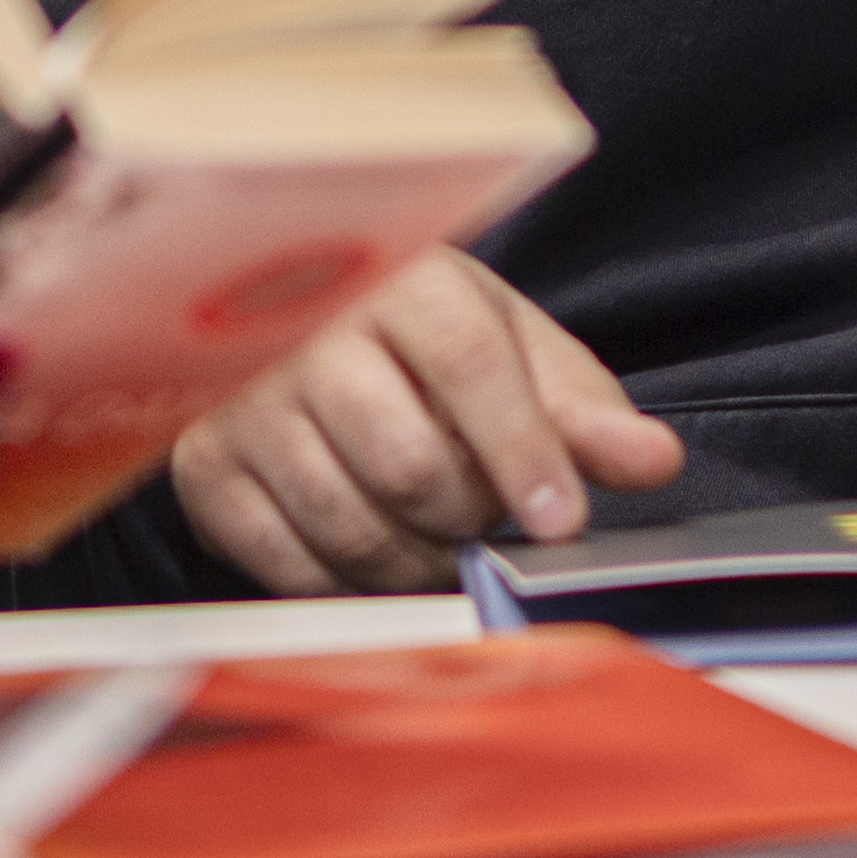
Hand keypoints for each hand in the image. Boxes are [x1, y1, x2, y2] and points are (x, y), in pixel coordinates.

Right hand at [164, 257, 679, 594]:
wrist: (280, 318)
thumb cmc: (413, 330)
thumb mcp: (507, 343)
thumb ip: (580, 407)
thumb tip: (653, 461)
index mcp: (396, 276)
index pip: (468, 364)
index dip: (522, 450)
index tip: (561, 520)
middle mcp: (304, 332)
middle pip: (409, 464)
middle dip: (470, 514)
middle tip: (485, 512)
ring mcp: (241, 403)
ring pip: (351, 524)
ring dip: (417, 559)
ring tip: (439, 534)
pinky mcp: (203, 470)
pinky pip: (290, 564)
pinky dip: (348, 581)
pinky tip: (374, 548)